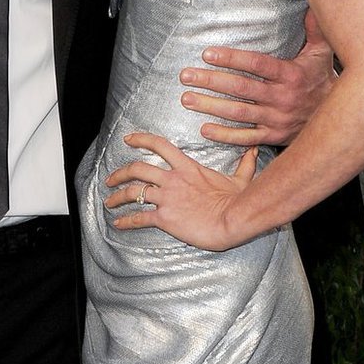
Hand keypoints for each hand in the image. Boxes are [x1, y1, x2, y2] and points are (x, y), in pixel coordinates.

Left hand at [105, 135, 258, 250]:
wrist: (233, 219)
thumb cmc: (238, 200)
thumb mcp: (241, 178)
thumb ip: (245, 163)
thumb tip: (254, 150)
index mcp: (187, 167)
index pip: (159, 146)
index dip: (141, 140)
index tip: (128, 139)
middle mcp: (173, 179)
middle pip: (137, 169)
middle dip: (120, 173)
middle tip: (111, 179)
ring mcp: (167, 198)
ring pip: (133, 192)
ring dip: (117, 196)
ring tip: (109, 201)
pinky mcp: (165, 217)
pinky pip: (139, 217)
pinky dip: (125, 221)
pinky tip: (118, 223)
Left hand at [179, 9, 336, 145]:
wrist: (340, 117)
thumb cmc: (323, 79)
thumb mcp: (322, 53)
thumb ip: (314, 28)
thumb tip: (311, 3)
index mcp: (290, 75)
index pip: (256, 64)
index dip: (232, 59)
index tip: (207, 54)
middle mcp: (282, 98)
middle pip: (241, 88)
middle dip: (211, 81)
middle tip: (186, 75)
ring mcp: (276, 120)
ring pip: (239, 113)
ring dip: (211, 106)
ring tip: (187, 99)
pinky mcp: (274, 137)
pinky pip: (246, 138)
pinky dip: (224, 135)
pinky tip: (204, 129)